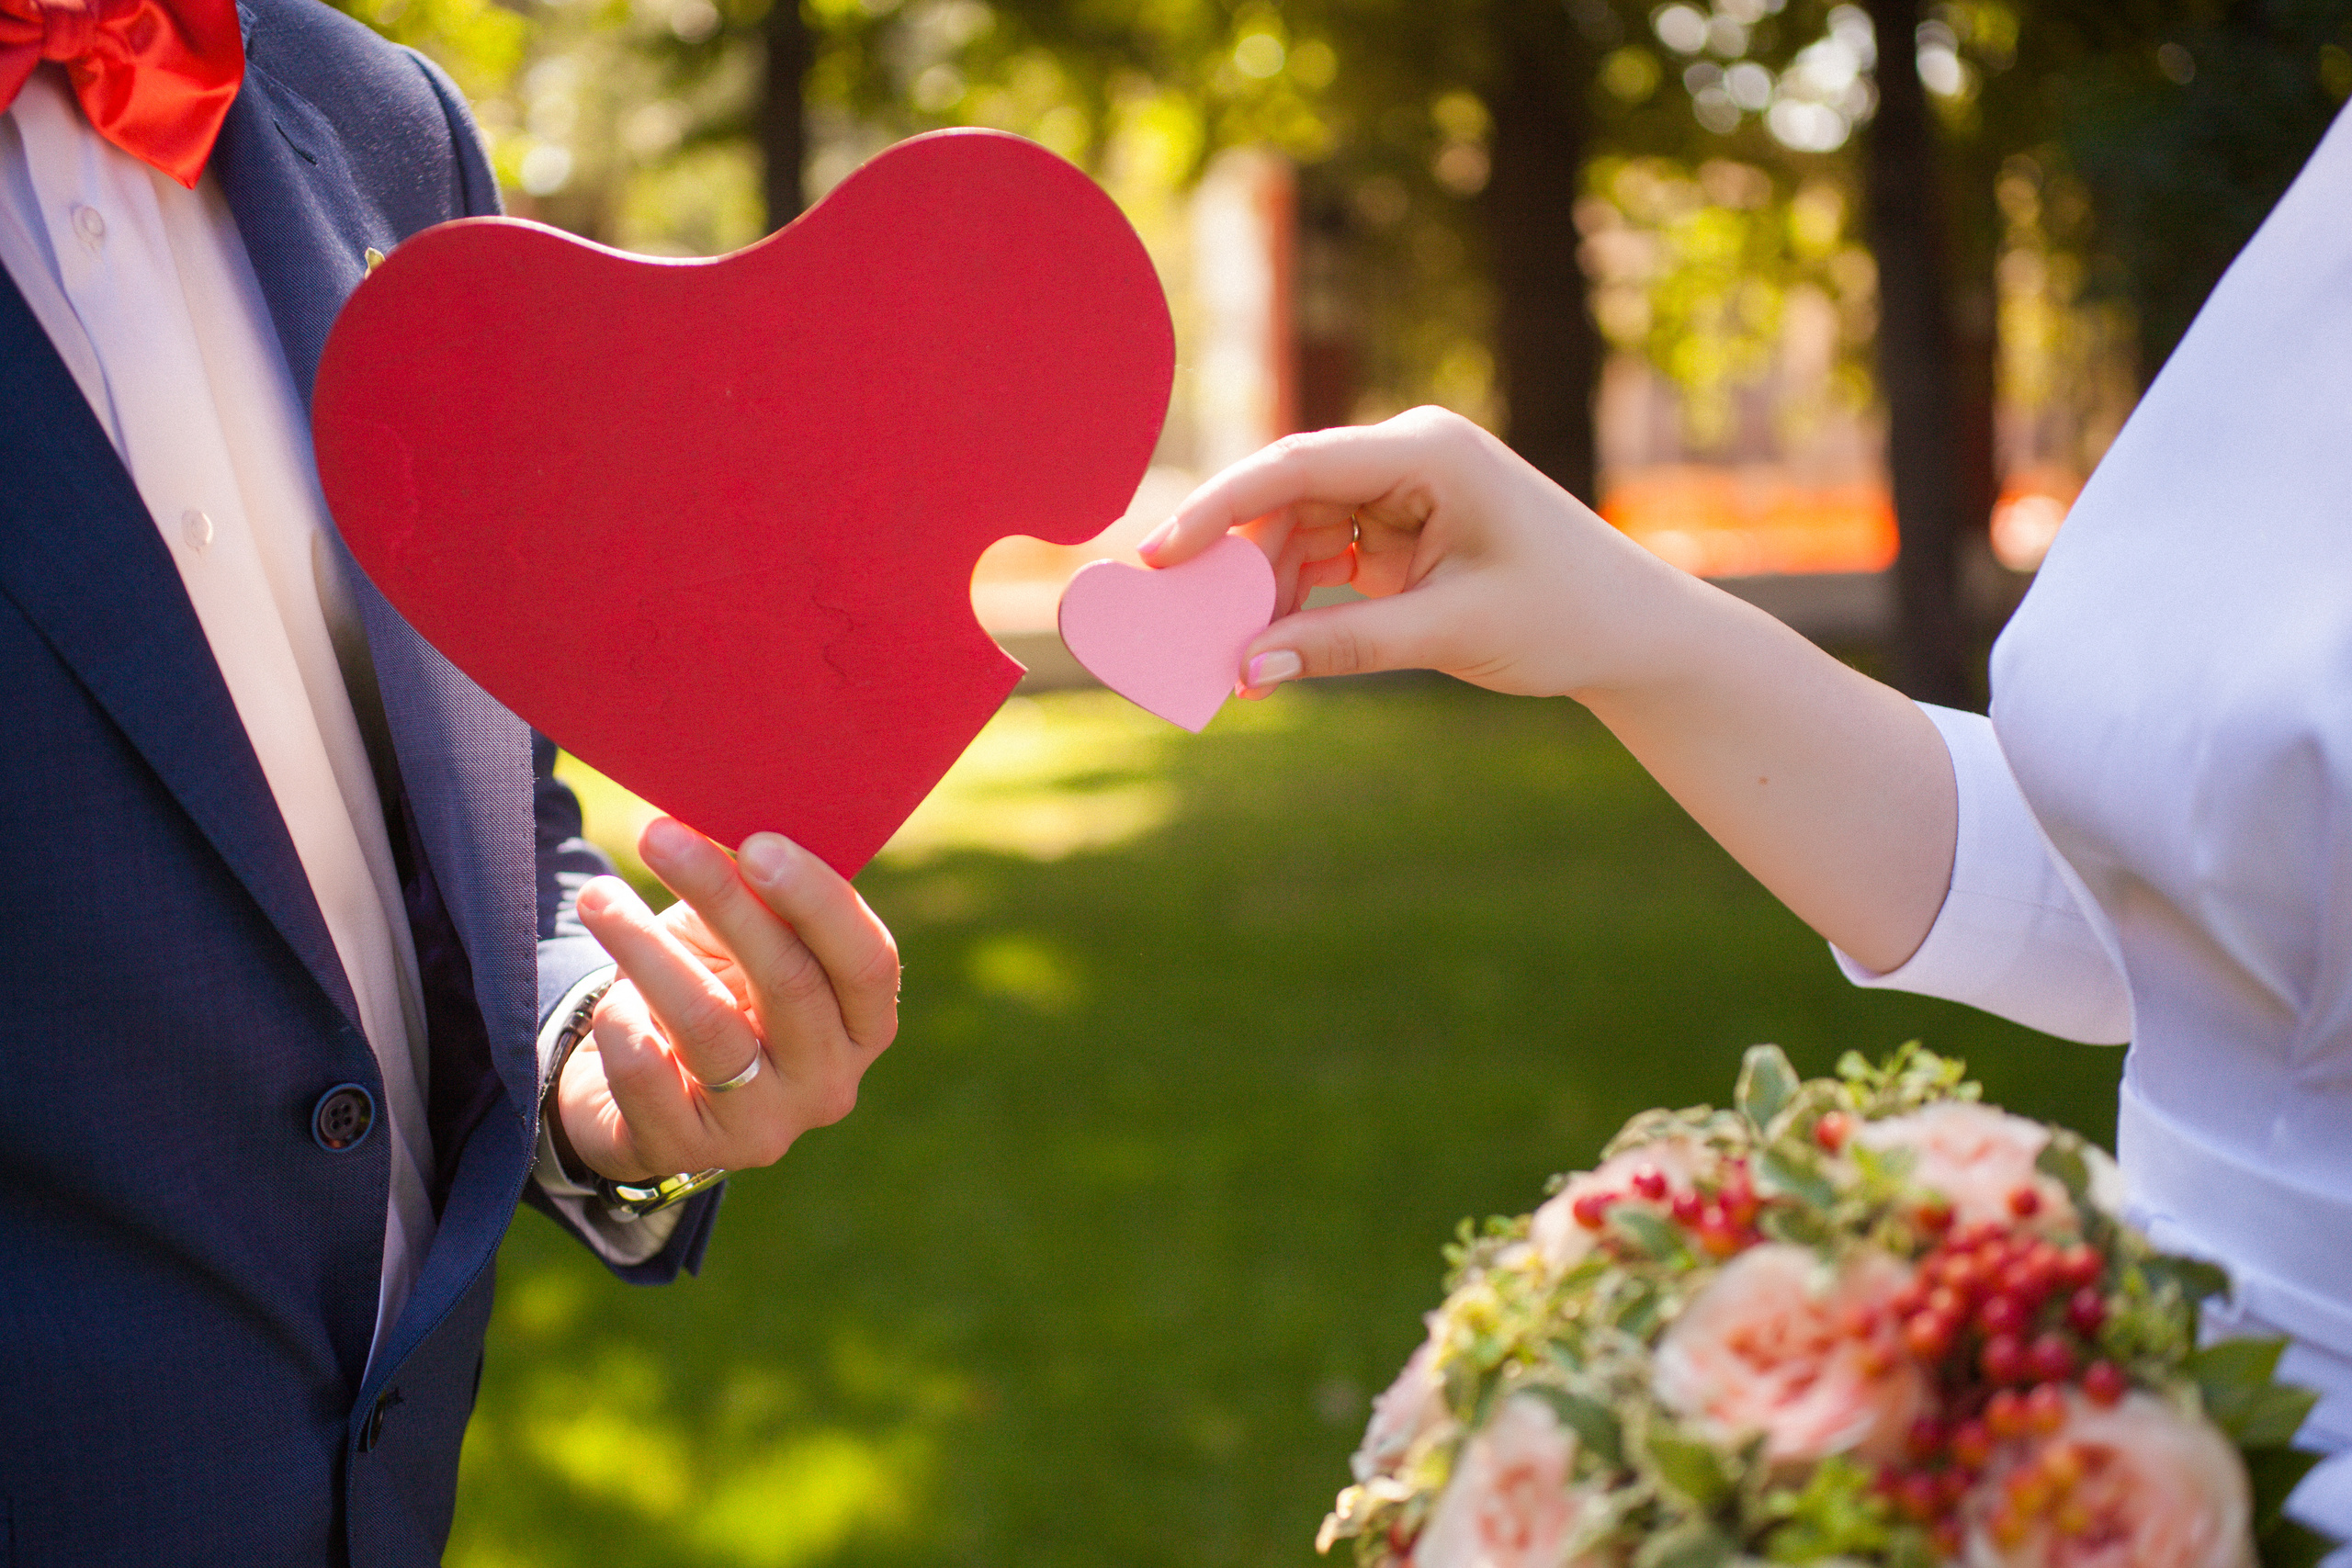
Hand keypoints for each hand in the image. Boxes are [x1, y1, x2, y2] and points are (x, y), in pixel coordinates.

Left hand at [557, 818, 898, 1182]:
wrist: (639, 1084)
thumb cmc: (711, 986)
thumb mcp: (746, 939)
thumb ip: (760, 894)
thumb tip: (728, 809)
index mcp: (864, 1023)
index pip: (867, 961)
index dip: (816, 900)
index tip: (756, 842)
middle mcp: (830, 1083)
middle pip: (789, 983)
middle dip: (722, 900)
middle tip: (660, 836)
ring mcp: (763, 1127)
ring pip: (709, 1027)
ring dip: (647, 950)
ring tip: (599, 898)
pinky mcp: (686, 1152)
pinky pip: (648, 1079)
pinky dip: (623, 1027)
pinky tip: (608, 1000)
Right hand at [1138, 406, 1696, 700]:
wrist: (1636, 631)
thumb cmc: (1565, 616)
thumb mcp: (1450, 635)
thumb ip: (1343, 647)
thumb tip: (1246, 670)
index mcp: (1429, 451)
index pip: (1297, 466)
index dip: (1218, 509)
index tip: (1159, 556)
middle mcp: (1409, 455)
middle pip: (1287, 498)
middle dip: (1236, 566)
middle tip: (1182, 627)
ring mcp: (1405, 490)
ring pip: (1299, 532)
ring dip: (1265, 593)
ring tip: (1233, 659)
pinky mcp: (1405, 530)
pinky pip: (1328, 557)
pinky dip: (1299, 603)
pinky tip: (1273, 652)